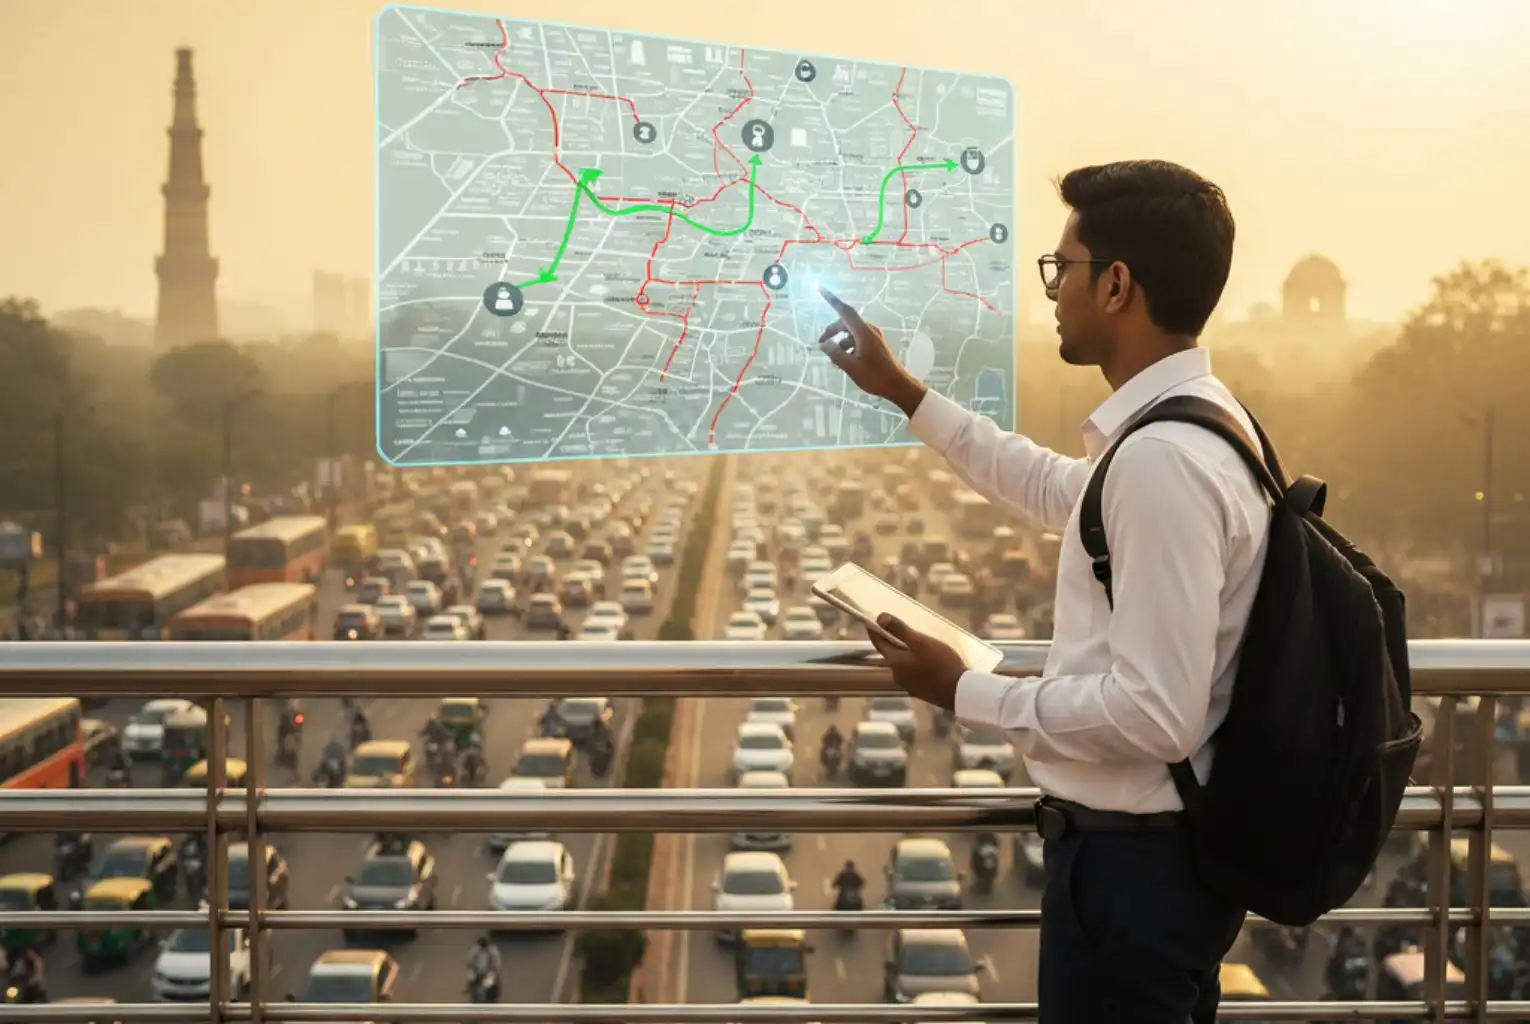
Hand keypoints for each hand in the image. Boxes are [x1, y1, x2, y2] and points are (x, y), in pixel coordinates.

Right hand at [816, 286, 927, 416]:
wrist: (898, 385)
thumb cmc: (875, 376)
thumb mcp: (850, 367)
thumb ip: (835, 353)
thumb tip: (823, 343)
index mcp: (863, 332)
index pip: (844, 310)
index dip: (831, 299)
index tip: (820, 288)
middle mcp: (869, 331)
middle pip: (846, 322)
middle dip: (831, 331)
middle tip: (820, 343)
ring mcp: (873, 338)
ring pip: (851, 333)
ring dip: (839, 343)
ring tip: (833, 359)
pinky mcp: (875, 345)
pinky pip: (857, 340)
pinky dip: (848, 347)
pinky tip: (843, 362)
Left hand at [866, 613, 967, 711]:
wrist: (959, 692)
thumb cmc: (940, 663)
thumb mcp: (920, 642)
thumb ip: (899, 630)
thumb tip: (880, 617)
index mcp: (894, 661)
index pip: (878, 642)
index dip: (875, 630)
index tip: (873, 620)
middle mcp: (896, 675)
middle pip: (890, 653)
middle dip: (893, 641)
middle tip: (901, 629)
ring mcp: (908, 685)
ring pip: (902, 663)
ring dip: (906, 653)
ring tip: (920, 644)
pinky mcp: (919, 691)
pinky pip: (912, 672)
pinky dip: (915, 663)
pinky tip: (928, 660)